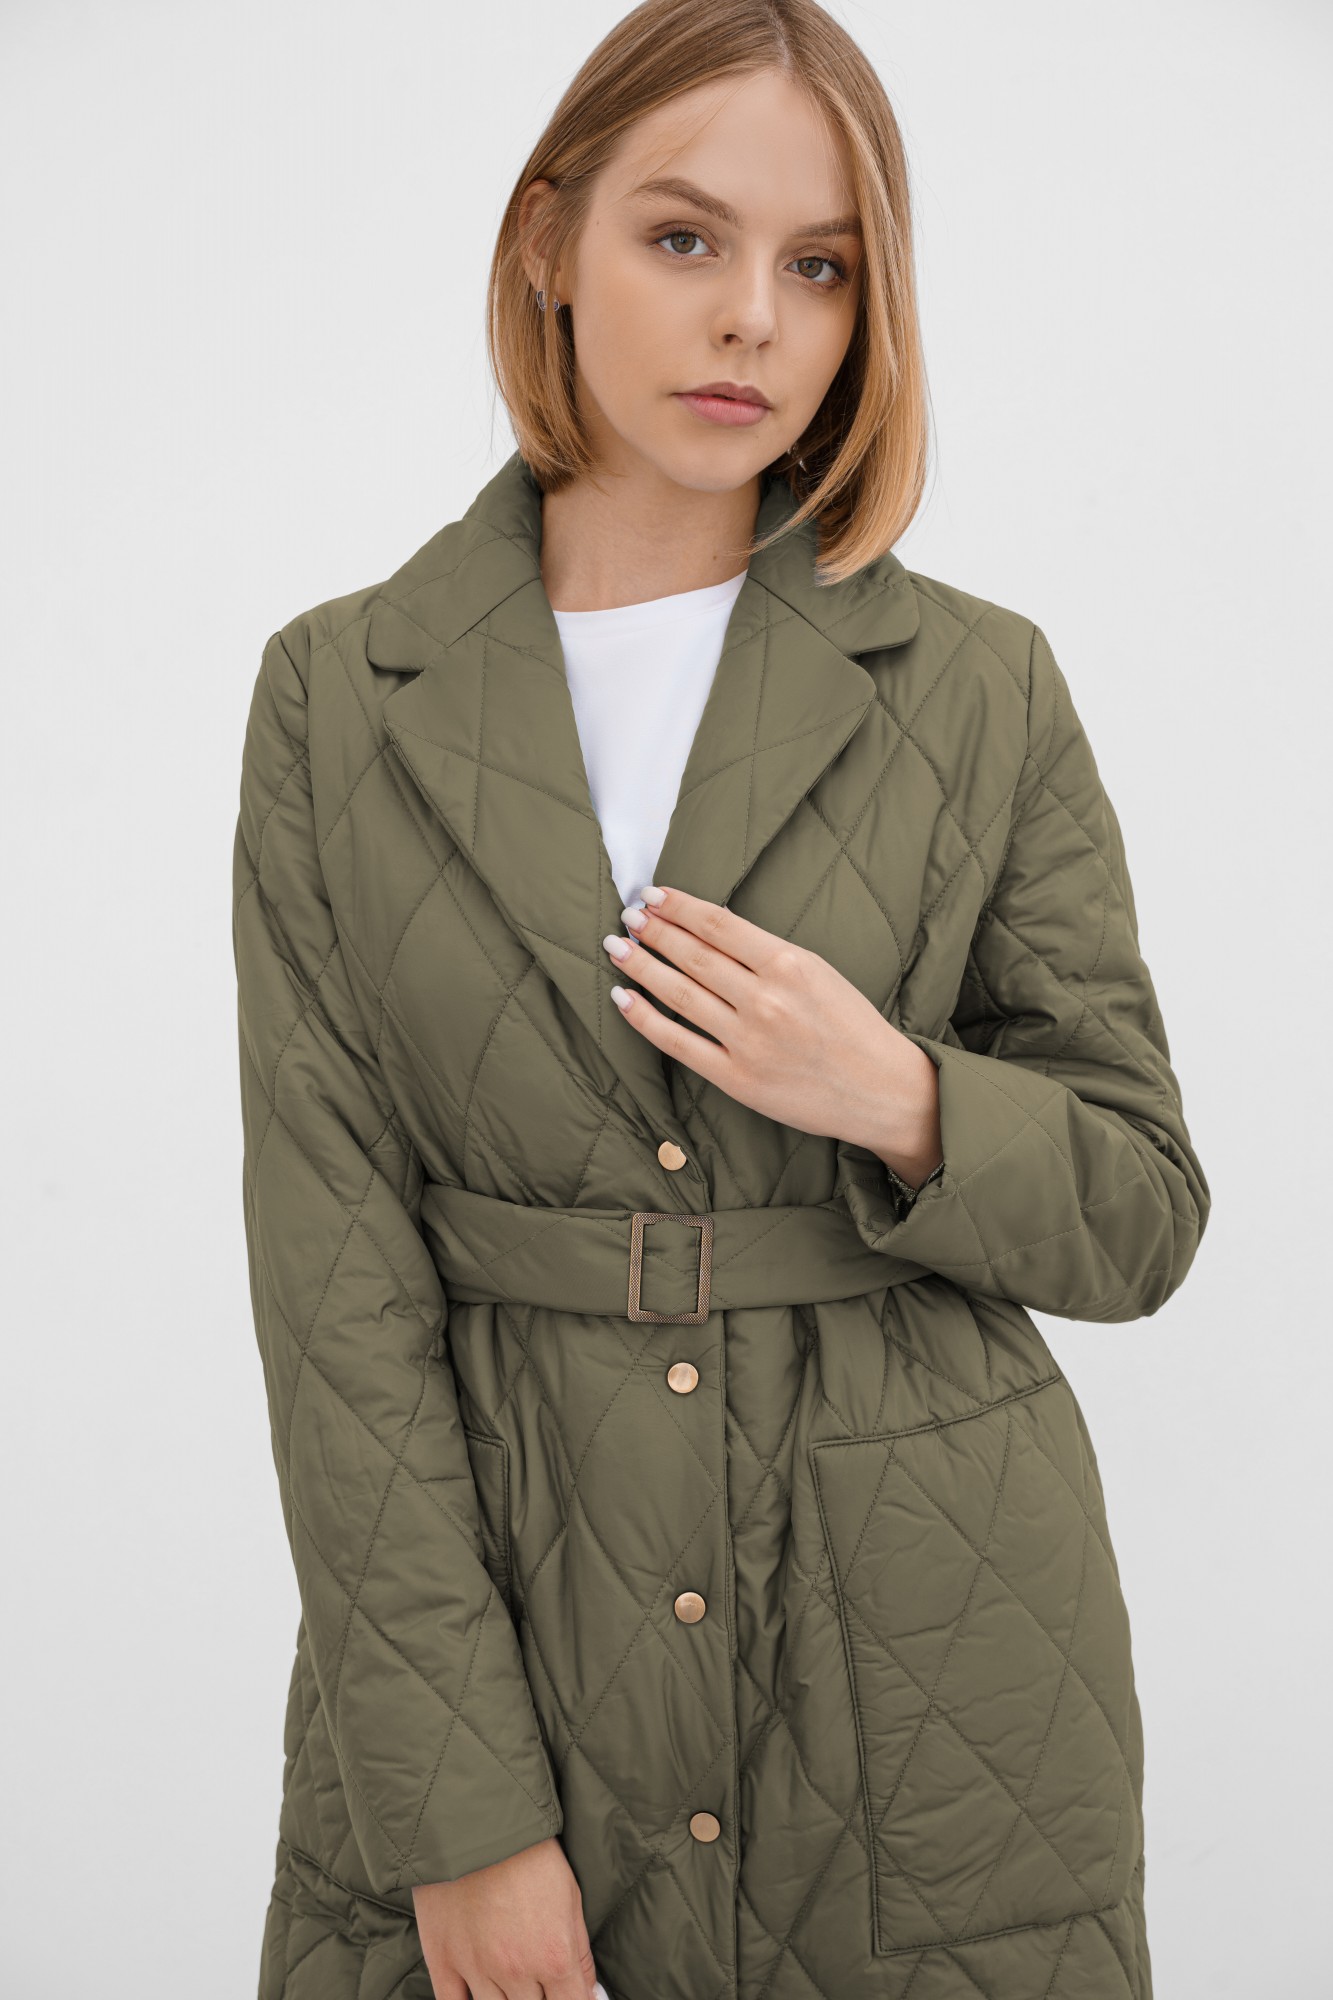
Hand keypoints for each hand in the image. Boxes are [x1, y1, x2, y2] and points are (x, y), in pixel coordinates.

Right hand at [412, 1836, 598, 1998]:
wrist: (476, 1816)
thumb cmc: (530, 1852)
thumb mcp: (570, 1897)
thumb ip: (580, 1955)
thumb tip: (588, 1994)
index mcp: (553, 1955)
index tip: (567, 1997)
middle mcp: (515, 1970)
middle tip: (538, 1986)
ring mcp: (475, 1968)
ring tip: (511, 1984)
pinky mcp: (442, 1959)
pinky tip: (480, 1995)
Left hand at [602, 884, 941, 1187]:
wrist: (880, 1090)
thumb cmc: (852, 1027)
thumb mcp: (820, 972)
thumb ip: (768, 954)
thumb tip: (711, 928)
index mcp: (791, 965)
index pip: (718, 925)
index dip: (679, 907)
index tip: (653, 895)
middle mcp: (766, 1000)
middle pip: (693, 955)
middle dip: (654, 931)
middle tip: (628, 915)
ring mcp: (749, 1041)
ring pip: (679, 994)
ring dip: (641, 966)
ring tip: (617, 947)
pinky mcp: (737, 1078)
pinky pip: (678, 1043)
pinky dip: (645, 1019)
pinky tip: (623, 998)